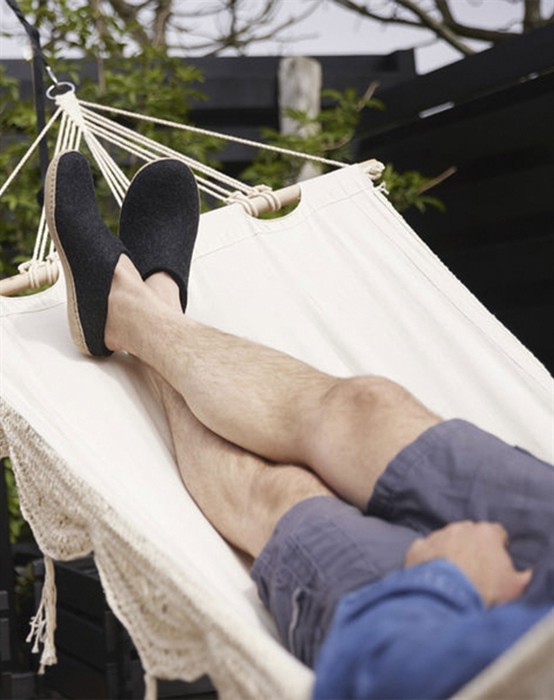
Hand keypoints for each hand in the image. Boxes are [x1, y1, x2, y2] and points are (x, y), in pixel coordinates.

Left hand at [405, 521, 531, 605]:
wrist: (447, 599)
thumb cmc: (484, 590)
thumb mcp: (515, 586)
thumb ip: (522, 575)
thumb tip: (523, 574)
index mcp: (486, 532)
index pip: (496, 533)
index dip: (498, 548)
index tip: (496, 563)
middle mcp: (460, 528)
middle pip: (469, 534)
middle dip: (472, 547)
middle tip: (474, 571)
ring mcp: (436, 536)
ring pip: (445, 539)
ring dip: (449, 552)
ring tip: (452, 576)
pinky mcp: (417, 548)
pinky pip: (424, 550)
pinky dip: (427, 559)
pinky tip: (432, 575)